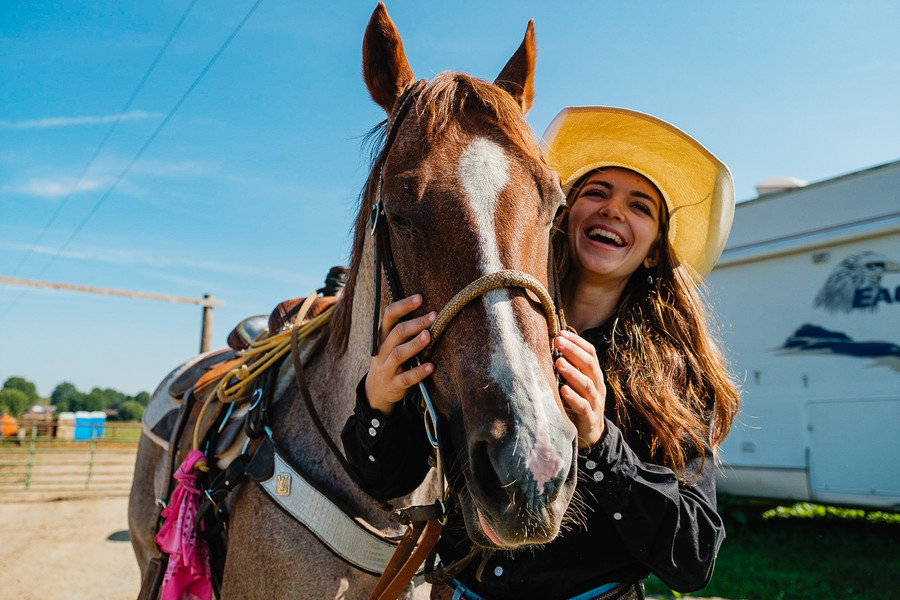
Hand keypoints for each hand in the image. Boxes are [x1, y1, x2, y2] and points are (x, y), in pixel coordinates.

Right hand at [365, 294, 435, 414]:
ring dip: (414, 344)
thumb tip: (430, 310)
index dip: (404, 305)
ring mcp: (387, 368)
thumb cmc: (390, 361)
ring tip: (429, 335)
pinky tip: (431, 366)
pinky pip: (406, 378)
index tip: (420, 297)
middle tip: (433, 316)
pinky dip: (418, 372)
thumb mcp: (391, 344)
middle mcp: (382, 350)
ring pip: (399, 354)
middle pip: (397, 333)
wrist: (376, 391)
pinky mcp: (394, 384)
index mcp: (383, 336)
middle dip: (415, 323)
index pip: (389, 315)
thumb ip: (404, 329)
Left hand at [554, 330, 606, 447]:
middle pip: (589, 364)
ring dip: (572, 372)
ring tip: (559, 363)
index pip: (590, 352)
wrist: (591, 434)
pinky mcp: (589, 419)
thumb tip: (553, 345)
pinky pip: (583, 407)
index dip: (577, 341)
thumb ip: (570, 366)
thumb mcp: (577, 383)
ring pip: (587, 384)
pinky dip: (573, 398)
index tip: (561, 332)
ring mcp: (595, 402)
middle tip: (558, 341)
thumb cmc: (579, 402)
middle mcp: (597, 385)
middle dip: (573, 351)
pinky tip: (563, 390)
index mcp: (594, 374)